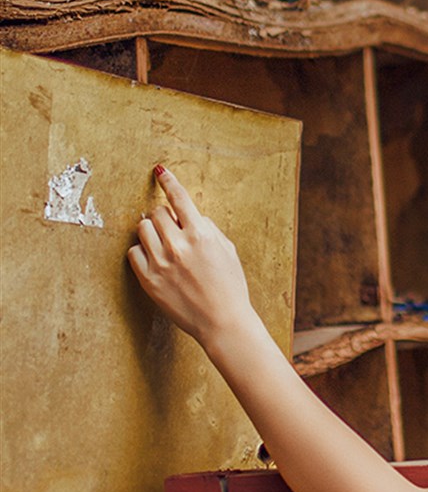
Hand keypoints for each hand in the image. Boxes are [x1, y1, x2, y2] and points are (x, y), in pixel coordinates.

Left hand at [128, 166, 254, 346]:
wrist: (222, 320)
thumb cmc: (230, 286)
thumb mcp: (228, 250)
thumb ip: (207, 229)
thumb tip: (190, 216)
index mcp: (201, 234)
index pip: (180, 198)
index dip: (168, 181)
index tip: (159, 171)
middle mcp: (178, 245)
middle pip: (157, 213)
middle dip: (165, 216)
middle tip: (173, 229)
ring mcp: (161, 262)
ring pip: (143, 228)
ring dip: (152, 231)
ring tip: (164, 243)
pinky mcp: (148, 279)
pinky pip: (133, 252)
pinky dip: (142, 251)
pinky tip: (155, 258)